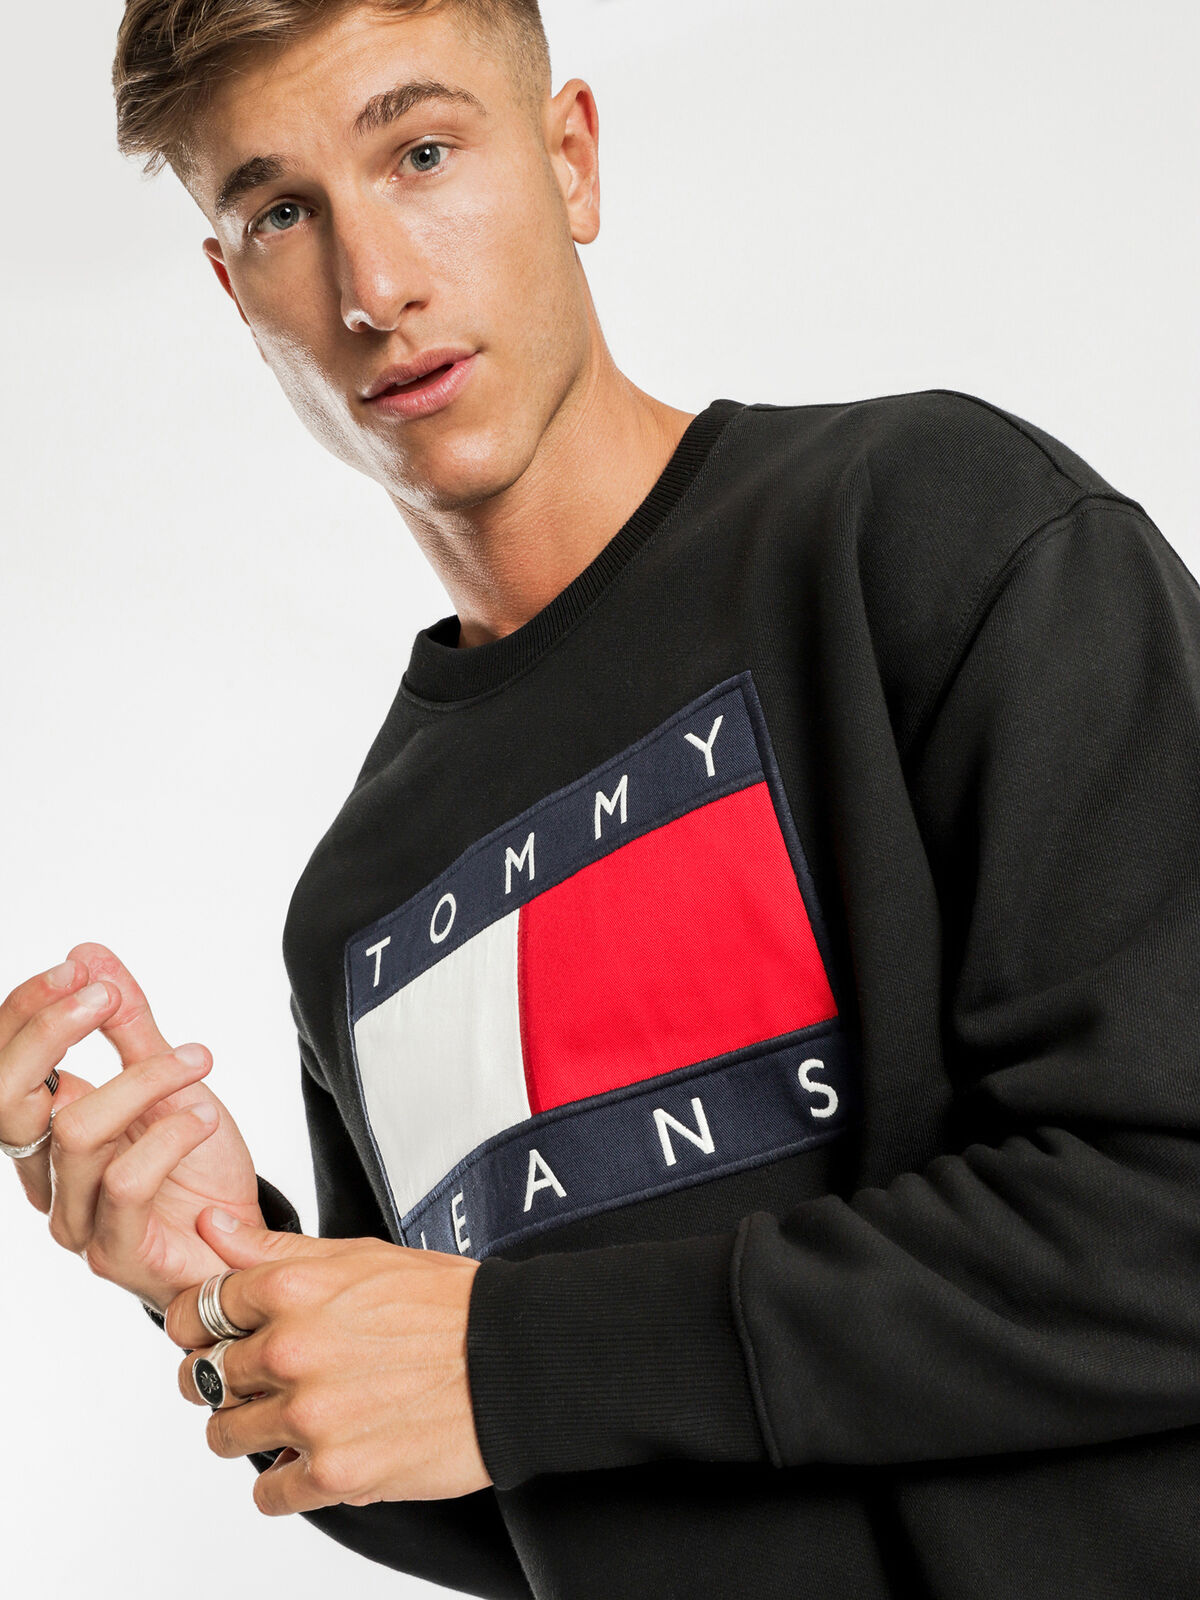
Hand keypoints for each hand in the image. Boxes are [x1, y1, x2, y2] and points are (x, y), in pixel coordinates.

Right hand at [0, 942, 262, 1310]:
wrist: (245, 1245)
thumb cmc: (200, 1168)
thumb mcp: (169, 1078)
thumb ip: (129, 1023)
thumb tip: (88, 954)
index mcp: (46, 1129)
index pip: (4, 1066)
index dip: (29, 1012)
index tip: (79, 969)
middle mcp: (45, 1175)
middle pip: (6, 1099)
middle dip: (49, 1033)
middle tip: (104, 997)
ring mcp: (74, 1217)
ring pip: (77, 1131)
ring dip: (144, 1081)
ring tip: (198, 1061)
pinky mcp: (113, 1251)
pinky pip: (124, 1182)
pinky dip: (169, 1135)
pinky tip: (205, 1118)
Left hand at [167, 1208, 490, 1513]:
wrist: (514, 1361)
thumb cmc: (446, 1305)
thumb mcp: (359, 1255)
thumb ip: (274, 1248)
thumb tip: (210, 1227)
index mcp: (293, 1287)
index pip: (196, 1310)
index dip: (199, 1326)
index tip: (214, 1337)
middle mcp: (292, 1348)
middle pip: (203, 1377)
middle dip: (225, 1380)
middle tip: (261, 1381)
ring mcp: (311, 1414)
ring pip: (225, 1437)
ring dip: (250, 1431)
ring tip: (292, 1419)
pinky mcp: (336, 1472)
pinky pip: (268, 1494)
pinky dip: (284, 1482)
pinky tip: (314, 1458)